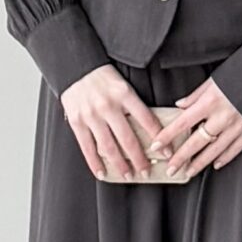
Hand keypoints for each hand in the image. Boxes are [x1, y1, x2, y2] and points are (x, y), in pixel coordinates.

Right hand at [60, 63, 167, 180]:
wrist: (74, 66)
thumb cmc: (101, 77)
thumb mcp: (122, 84)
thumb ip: (133, 105)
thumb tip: (150, 129)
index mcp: (124, 93)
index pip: (146, 119)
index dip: (159, 137)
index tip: (167, 152)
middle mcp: (108, 106)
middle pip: (128, 138)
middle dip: (140, 159)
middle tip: (147, 172)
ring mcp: (91, 115)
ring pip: (108, 146)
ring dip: (120, 164)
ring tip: (129, 175)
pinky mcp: (77, 121)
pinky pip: (87, 147)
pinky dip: (95, 163)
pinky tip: (102, 173)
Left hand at [146, 77, 241, 177]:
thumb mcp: (215, 78)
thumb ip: (196, 94)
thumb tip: (181, 105)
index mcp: (210, 101)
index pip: (182, 123)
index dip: (167, 136)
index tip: (156, 146)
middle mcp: (222, 116)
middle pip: (196, 142)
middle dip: (181, 158)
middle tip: (170, 168)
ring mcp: (238, 126)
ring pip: (214, 151)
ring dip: (200, 163)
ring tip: (189, 172)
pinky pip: (235, 149)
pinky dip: (225, 158)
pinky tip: (215, 164)